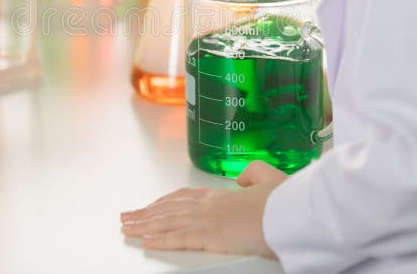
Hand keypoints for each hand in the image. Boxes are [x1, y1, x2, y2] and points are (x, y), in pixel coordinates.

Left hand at [120, 161, 287, 257]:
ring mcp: (207, 219)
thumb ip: (253, 175)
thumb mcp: (268, 178)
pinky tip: (146, 240)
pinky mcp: (210, 236)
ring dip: (144, 225)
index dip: (164, 202)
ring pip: (167, 222)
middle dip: (145, 214)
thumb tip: (243, 177)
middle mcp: (209, 205)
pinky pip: (178, 238)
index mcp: (221, 194)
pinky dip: (160, 239)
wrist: (289, 210)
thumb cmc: (283, 199)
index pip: (184, 197)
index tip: (151, 205)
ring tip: (127, 228)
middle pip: (168, 209)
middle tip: (127, 217)